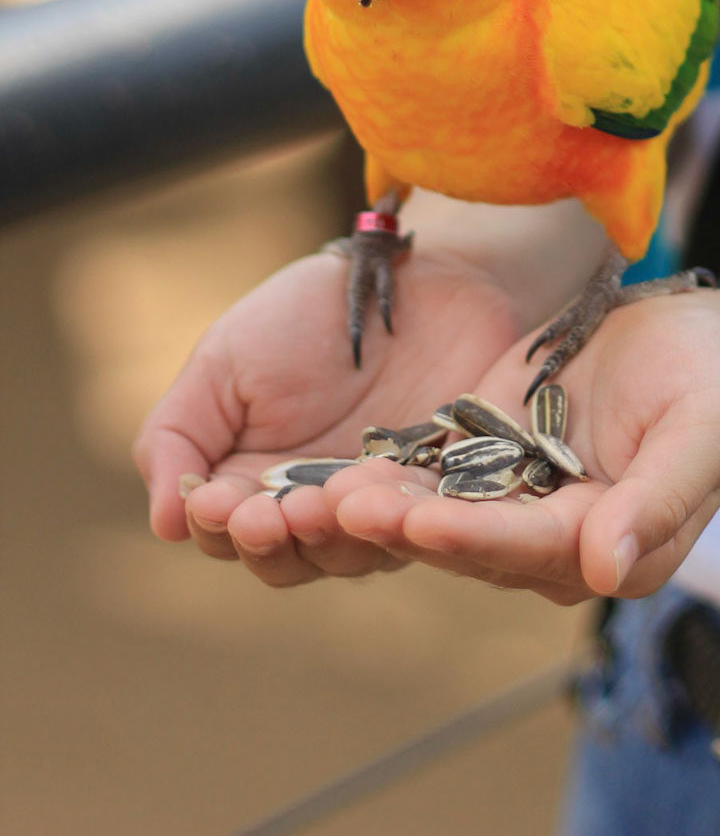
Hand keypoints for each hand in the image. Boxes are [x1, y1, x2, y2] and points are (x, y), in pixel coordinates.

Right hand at [133, 243, 521, 587]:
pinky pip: (420, 522)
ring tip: (316, 505)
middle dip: (270, 542)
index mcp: (252, 483)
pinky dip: (397, 518)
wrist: (402, 275)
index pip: (224, 534)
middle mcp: (313, 508)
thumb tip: (164, 524)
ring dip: (328, 538)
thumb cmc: (305, 315)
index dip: (218, 526)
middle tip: (264, 515)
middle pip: (284, 560)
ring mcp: (378, 506)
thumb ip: (177, 436)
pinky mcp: (440, 492)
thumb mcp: (223, 362)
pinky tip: (377, 496)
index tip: (214, 501)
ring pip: (350, 555)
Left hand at [315, 291, 719, 604]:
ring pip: (439, 513)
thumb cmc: (709, 381)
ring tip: (321, 494)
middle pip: (471, 540)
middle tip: (342, 511)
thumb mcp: (703, 427)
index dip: (477, 538)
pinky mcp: (485, 459)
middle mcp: (552, 541)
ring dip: (381, 508)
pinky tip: (333, 465)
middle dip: (406, 528)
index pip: (536, 548)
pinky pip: (430, 474)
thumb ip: (663, 497)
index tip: (424, 525)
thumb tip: (607, 568)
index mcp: (611, 548)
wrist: (689, 340)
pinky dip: (385, 473)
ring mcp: (513, 502)